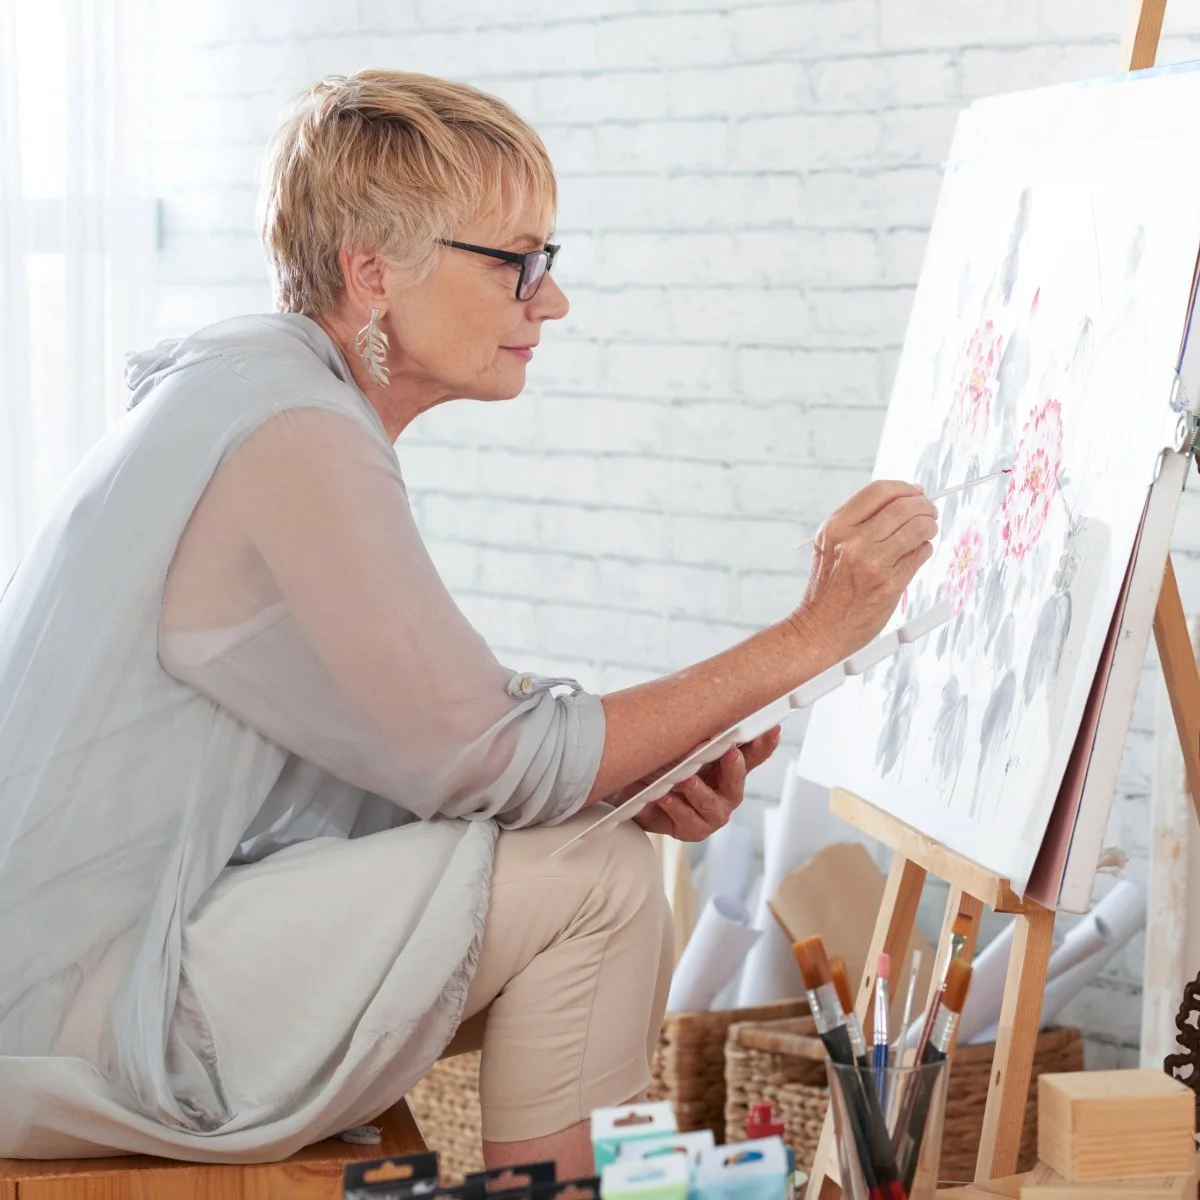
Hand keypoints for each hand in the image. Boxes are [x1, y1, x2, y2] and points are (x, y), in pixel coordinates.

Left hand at [632, 727, 781, 841]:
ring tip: (687, 780)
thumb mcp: (681, 744)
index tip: (771, 729)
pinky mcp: (693, 829)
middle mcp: (726, 790)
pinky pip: (686, 818)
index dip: (765, 742)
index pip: (753, 753)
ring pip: (711, 803)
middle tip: (730, 754)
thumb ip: (698, 732)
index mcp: (729, 765)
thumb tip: (706, 707)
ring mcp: (712, 812)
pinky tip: (665, 796)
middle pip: (737, 779)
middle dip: (734, 767)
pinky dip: (675, 806)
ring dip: (699, 790)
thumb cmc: (663, 764)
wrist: (634, 791)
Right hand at [792, 480, 936, 660]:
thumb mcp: (830, 545)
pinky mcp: (890, 584)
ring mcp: (873, 563)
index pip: (880, 491)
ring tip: (927, 531)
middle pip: (903, 506)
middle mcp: (853, 541)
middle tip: (930, 512)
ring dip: (930, 526)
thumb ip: (860, 522)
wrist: (820, 628)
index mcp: (836, 527)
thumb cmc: (828, 588)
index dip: (905, 488)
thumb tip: (904, 499)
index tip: (916, 492)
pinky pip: (921, 554)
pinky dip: (925, 549)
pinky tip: (917, 553)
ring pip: (918, 527)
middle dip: (925, 506)